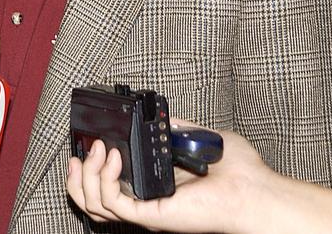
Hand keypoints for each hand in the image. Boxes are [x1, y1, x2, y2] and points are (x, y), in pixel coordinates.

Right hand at [65, 124, 265, 233]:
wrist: (255, 189)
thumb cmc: (239, 172)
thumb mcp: (201, 137)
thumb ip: (179, 127)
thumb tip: (162, 116)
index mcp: (156, 188)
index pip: (111, 187)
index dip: (91, 169)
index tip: (86, 143)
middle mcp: (147, 202)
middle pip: (92, 201)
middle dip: (76, 176)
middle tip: (78, 152)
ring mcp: (147, 210)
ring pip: (94, 205)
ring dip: (85, 175)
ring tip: (97, 150)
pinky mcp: (151, 214)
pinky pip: (112, 203)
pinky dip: (103, 178)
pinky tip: (112, 156)